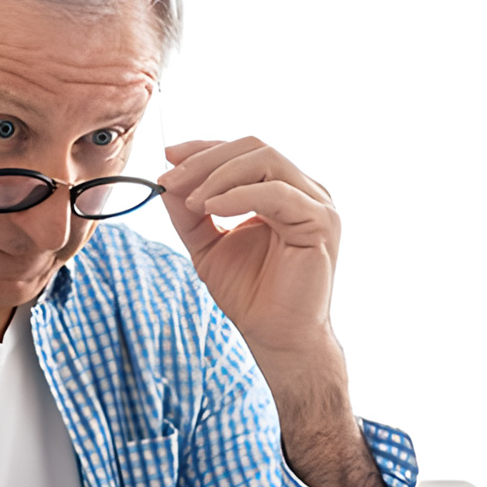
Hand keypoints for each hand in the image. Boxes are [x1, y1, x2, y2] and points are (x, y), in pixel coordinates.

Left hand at [159, 138, 340, 364]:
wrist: (276, 338)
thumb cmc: (251, 296)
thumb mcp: (207, 246)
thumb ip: (189, 214)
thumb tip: (166, 180)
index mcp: (282, 191)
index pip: (244, 151)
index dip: (205, 148)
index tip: (168, 156)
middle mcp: (304, 191)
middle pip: (253, 147)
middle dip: (206, 159)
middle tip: (172, 179)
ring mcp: (317, 204)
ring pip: (266, 160)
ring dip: (219, 175)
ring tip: (192, 202)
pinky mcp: (321, 223)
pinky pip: (277, 193)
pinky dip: (239, 195)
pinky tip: (212, 208)